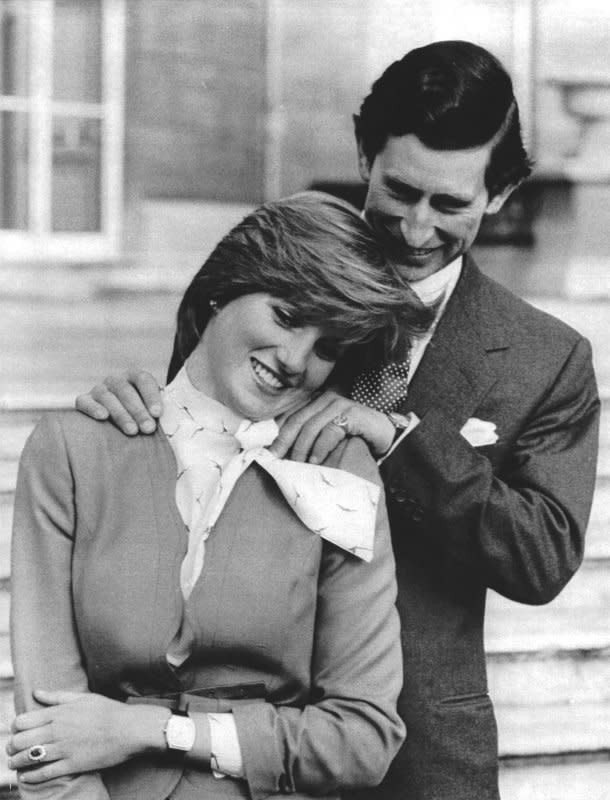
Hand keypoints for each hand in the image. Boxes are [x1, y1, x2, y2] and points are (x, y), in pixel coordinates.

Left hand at [6, 690, 167, 783]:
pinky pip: (44, 773)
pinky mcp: (72, 765)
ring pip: (28, 758)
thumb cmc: (108, 710)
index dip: (15, 728)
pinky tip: (26, 776)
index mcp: (59, 712)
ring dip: (16, 762)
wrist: (130, 728)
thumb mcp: (83, 697)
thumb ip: (57, 696)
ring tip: (15, 763)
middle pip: (20, 741)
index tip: (17, 732)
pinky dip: (31, 776)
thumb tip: (36, 692)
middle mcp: (58, 730)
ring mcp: (64, 748)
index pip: (22, 721)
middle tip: (13, 749)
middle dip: (12, 746)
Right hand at [75, 370, 162, 434]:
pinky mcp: (84, 400)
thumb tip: (174, 422)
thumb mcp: (150, 409)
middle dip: (139, 411)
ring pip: (108, 397)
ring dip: (121, 414)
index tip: (158, 414)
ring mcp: (99, 389)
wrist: (115, 420)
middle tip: (148, 428)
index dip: (151, 395)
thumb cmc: (139, 416)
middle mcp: (116, 380)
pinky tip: (103, 417)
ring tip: (132, 431)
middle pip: (126, 391)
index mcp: (134, 377)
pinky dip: (93, 408)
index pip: (143, 380)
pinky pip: (84, 401)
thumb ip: (158, 411)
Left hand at [270, 390, 394, 462]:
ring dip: (302, 448)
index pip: (291, 416)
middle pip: (297, 421)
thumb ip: (311, 439)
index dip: (279, 435)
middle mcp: (327, 400)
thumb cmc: (356, 440)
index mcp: (317, 403)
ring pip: (311, 426)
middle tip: (277, 460)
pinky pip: (330, 431)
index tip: (270, 454)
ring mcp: (340, 405)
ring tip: (298, 466)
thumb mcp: (329, 438)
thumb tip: (285, 455)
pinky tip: (316, 461)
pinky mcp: (353, 414)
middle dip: (284, 442)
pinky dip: (320, 448)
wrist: (389, 437)